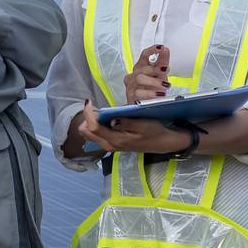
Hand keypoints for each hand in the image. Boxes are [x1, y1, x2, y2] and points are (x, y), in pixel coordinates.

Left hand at [68, 101, 191, 155]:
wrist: (162, 143)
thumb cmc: (154, 132)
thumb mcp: (143, 125)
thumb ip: (126, 122)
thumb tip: (110, 119)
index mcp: (116, 140)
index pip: (93, 127)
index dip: (88, 113)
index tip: (90, 102)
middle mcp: (109, 145)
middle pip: (86, 132)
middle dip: (87, 118)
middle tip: (95, 106)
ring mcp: (110, 146)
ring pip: (89, 134)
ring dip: (90, 121)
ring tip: (99, 111)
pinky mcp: (112, 143)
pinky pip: (96, 135)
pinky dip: (95, 125)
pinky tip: (104, 118)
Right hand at [126, 45, 170, 103]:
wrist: (144, 105)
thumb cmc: (151, 88)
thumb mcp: (160, 75)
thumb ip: (162, 62)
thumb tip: (165, 50)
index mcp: (141, 67)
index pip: (144, 55)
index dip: (152, 50)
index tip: (160, 48)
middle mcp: (134, 74)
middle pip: (141, 68)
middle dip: (155, 68)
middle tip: (165, 70)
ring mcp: (131, 85)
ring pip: (139, 79)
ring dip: (154, 81)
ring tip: (165, 86)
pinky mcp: (131, 96)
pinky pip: (138, 93)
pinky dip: (150, 93)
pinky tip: (158, 94)